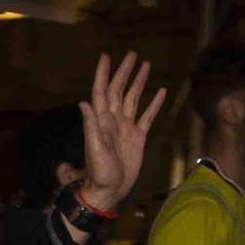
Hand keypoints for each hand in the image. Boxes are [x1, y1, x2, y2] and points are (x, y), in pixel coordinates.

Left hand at [77, 51, 165, 207]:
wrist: (110, 190)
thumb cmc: (99, 173)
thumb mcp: (94, 149)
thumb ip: (90, 126)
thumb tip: (83, 102)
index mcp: (101, 121)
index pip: (101, 92)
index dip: (103, 74)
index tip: (106, 56)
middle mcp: (113, 120)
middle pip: (119, 90)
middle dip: (124, 72)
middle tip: (131, 54)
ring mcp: (126, 128)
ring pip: (133, 99)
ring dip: (138, 83)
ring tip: (146, 65)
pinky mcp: (138, 137)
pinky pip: (147, 116)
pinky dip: (153, 104)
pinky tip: (161, 91)